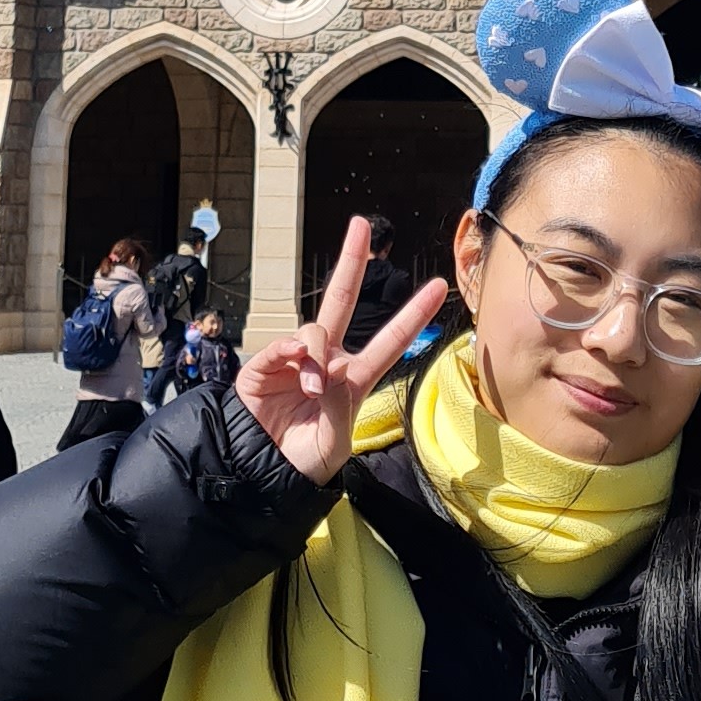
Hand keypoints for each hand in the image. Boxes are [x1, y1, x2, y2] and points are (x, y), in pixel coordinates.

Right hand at [230, 219, 447, 487]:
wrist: (261, 474)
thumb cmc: (304, 461)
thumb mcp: (333, 444)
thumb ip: (338, 409)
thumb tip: (327, 369)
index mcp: (353, 380)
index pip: (390, 341)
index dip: (413, 315)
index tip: (439, 287)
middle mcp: (327, 361)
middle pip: (342, 300)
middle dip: (352, 261)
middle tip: (360, 225)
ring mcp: (296, 360)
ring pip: (314, 330)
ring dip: (316, 354)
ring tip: (312, 389)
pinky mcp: (266, 366)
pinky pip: (282, 346)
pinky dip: (289, 352)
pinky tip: (294, 363)